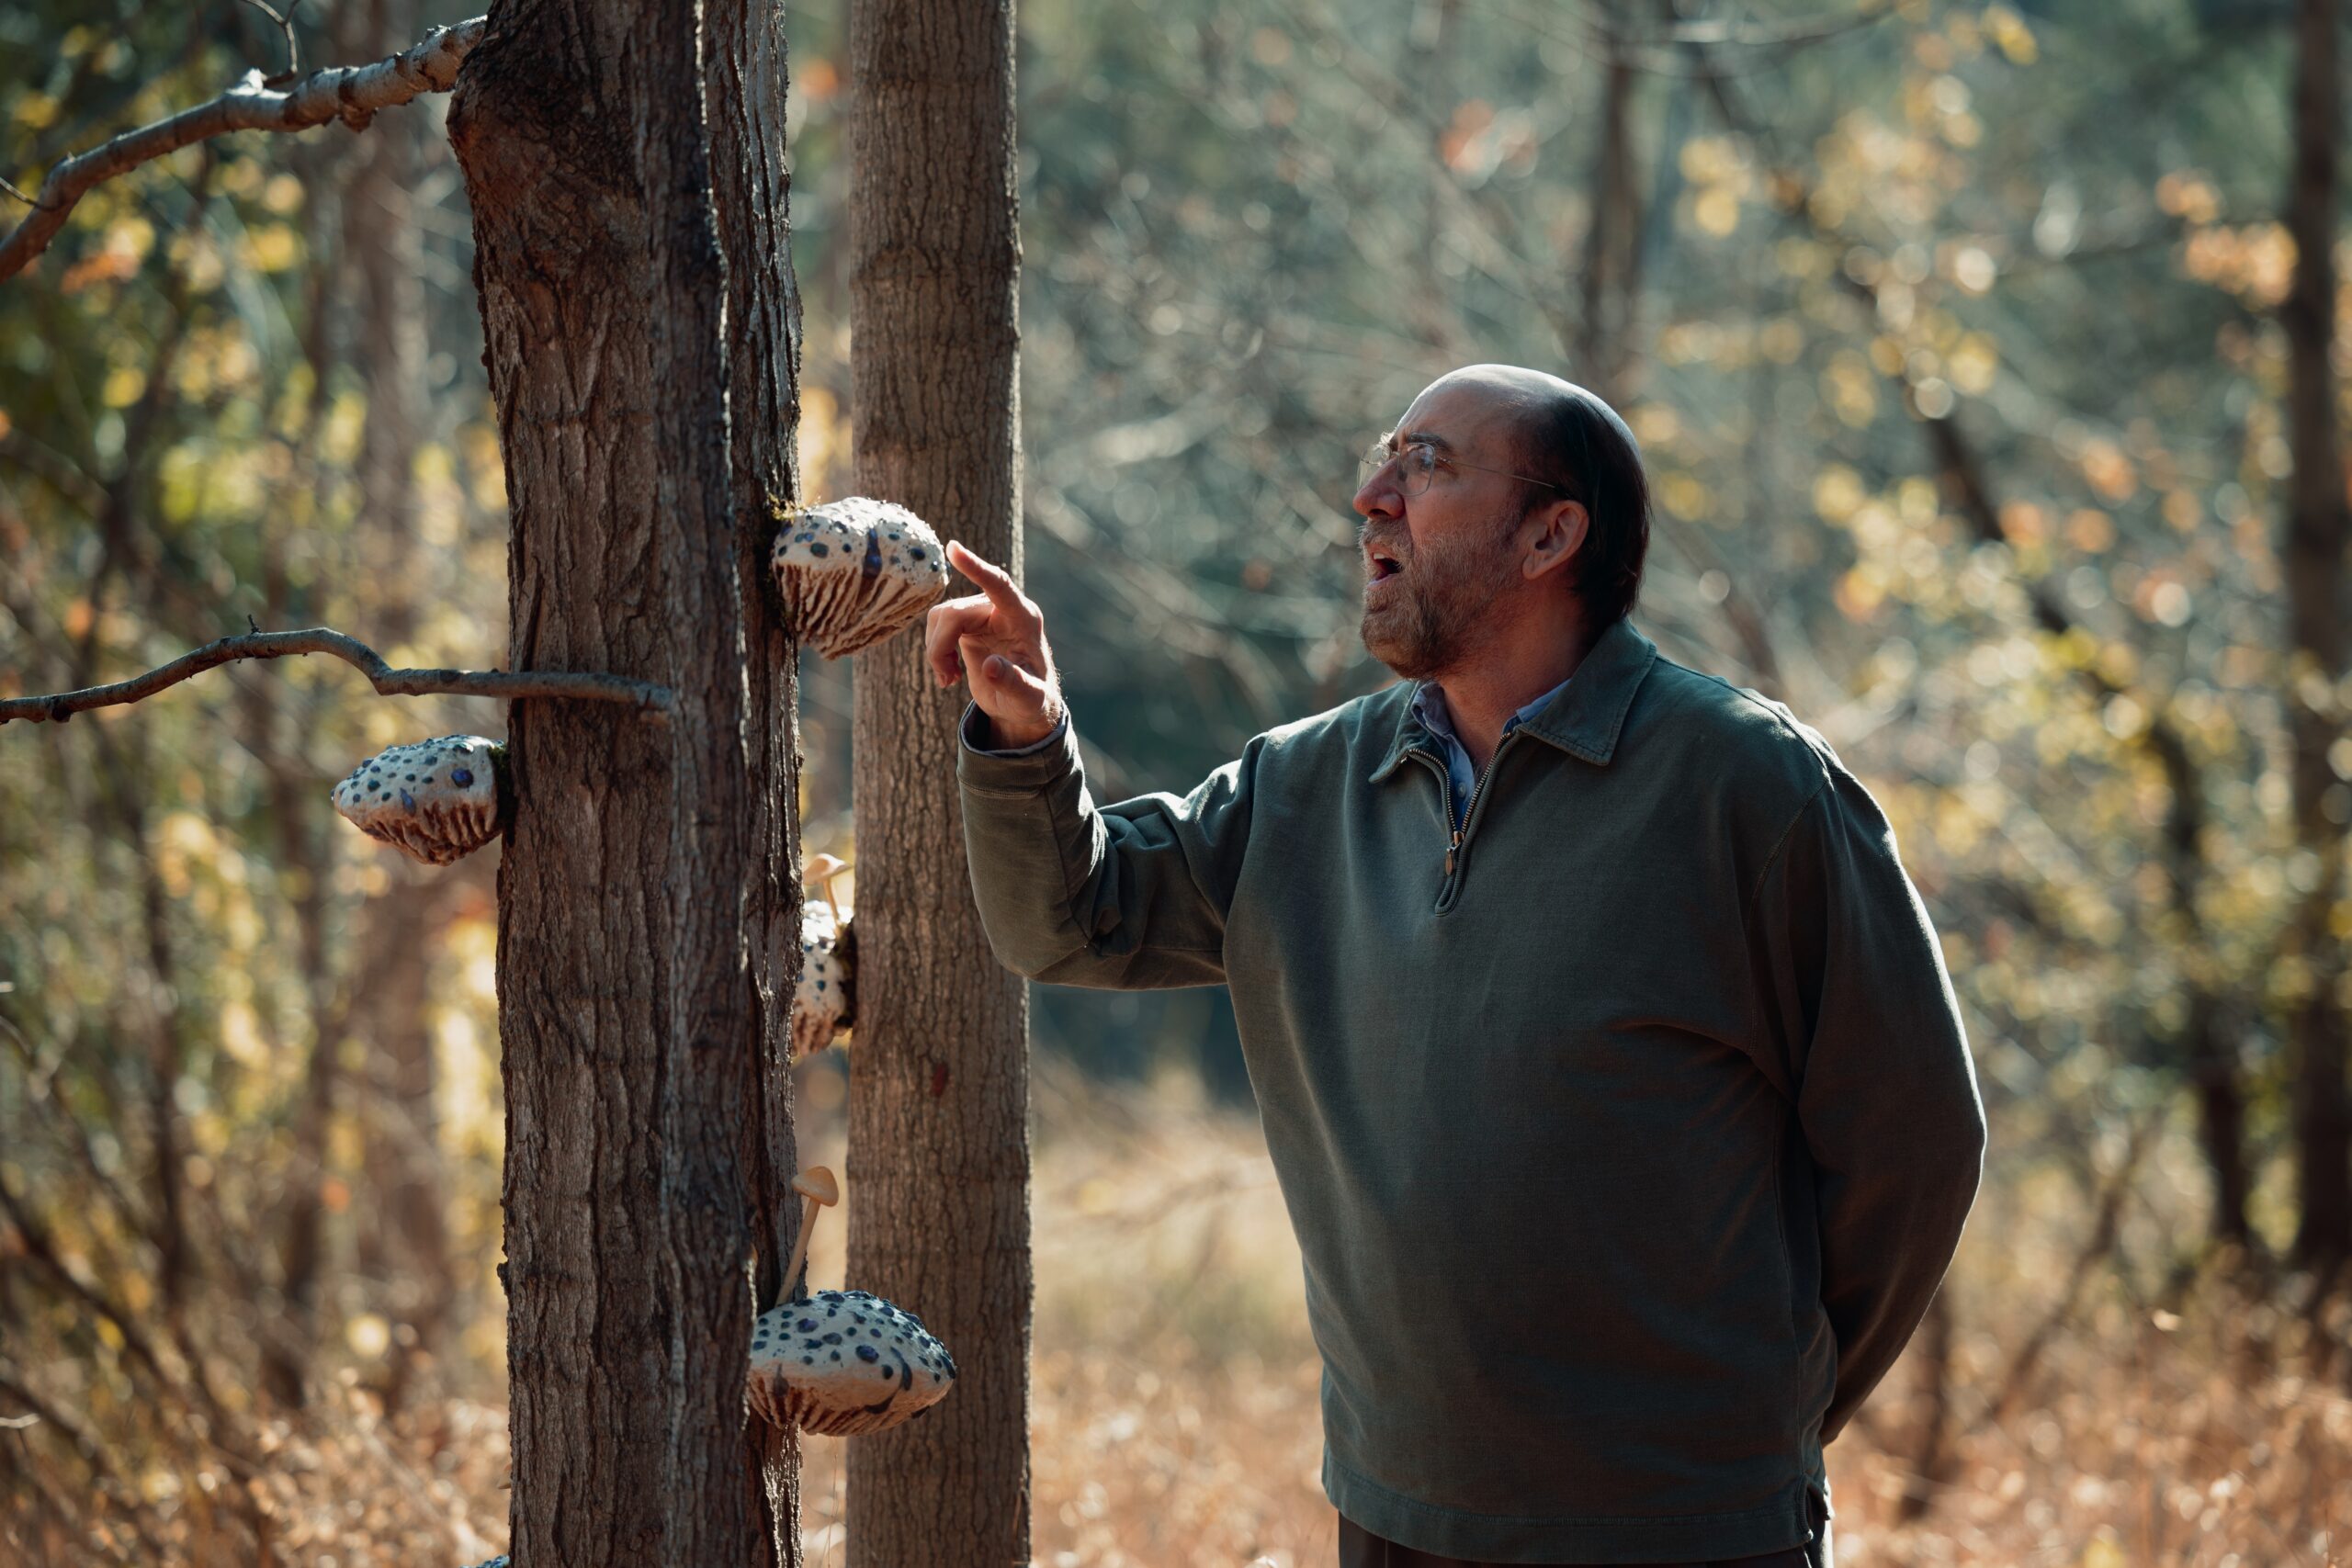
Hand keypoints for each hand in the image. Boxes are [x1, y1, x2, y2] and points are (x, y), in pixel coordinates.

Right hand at [926, 541, 1064, 748]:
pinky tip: (949, 675)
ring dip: (936, 649)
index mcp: (1023, 618)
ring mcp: (983, 615)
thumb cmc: (1034, 700)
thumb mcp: (1029, 698)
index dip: (976, 568)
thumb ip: (1014, 682)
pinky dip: (936, 652)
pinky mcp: (968, 625)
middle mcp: (1002, 610)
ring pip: (942, 616)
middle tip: (946, 679)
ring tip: (949, 679)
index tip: (953, 548)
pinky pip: (939, 627)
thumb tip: (990, 666)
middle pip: (956, 611)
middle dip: (941, 645)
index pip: (999, 584)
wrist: (1024, 704)